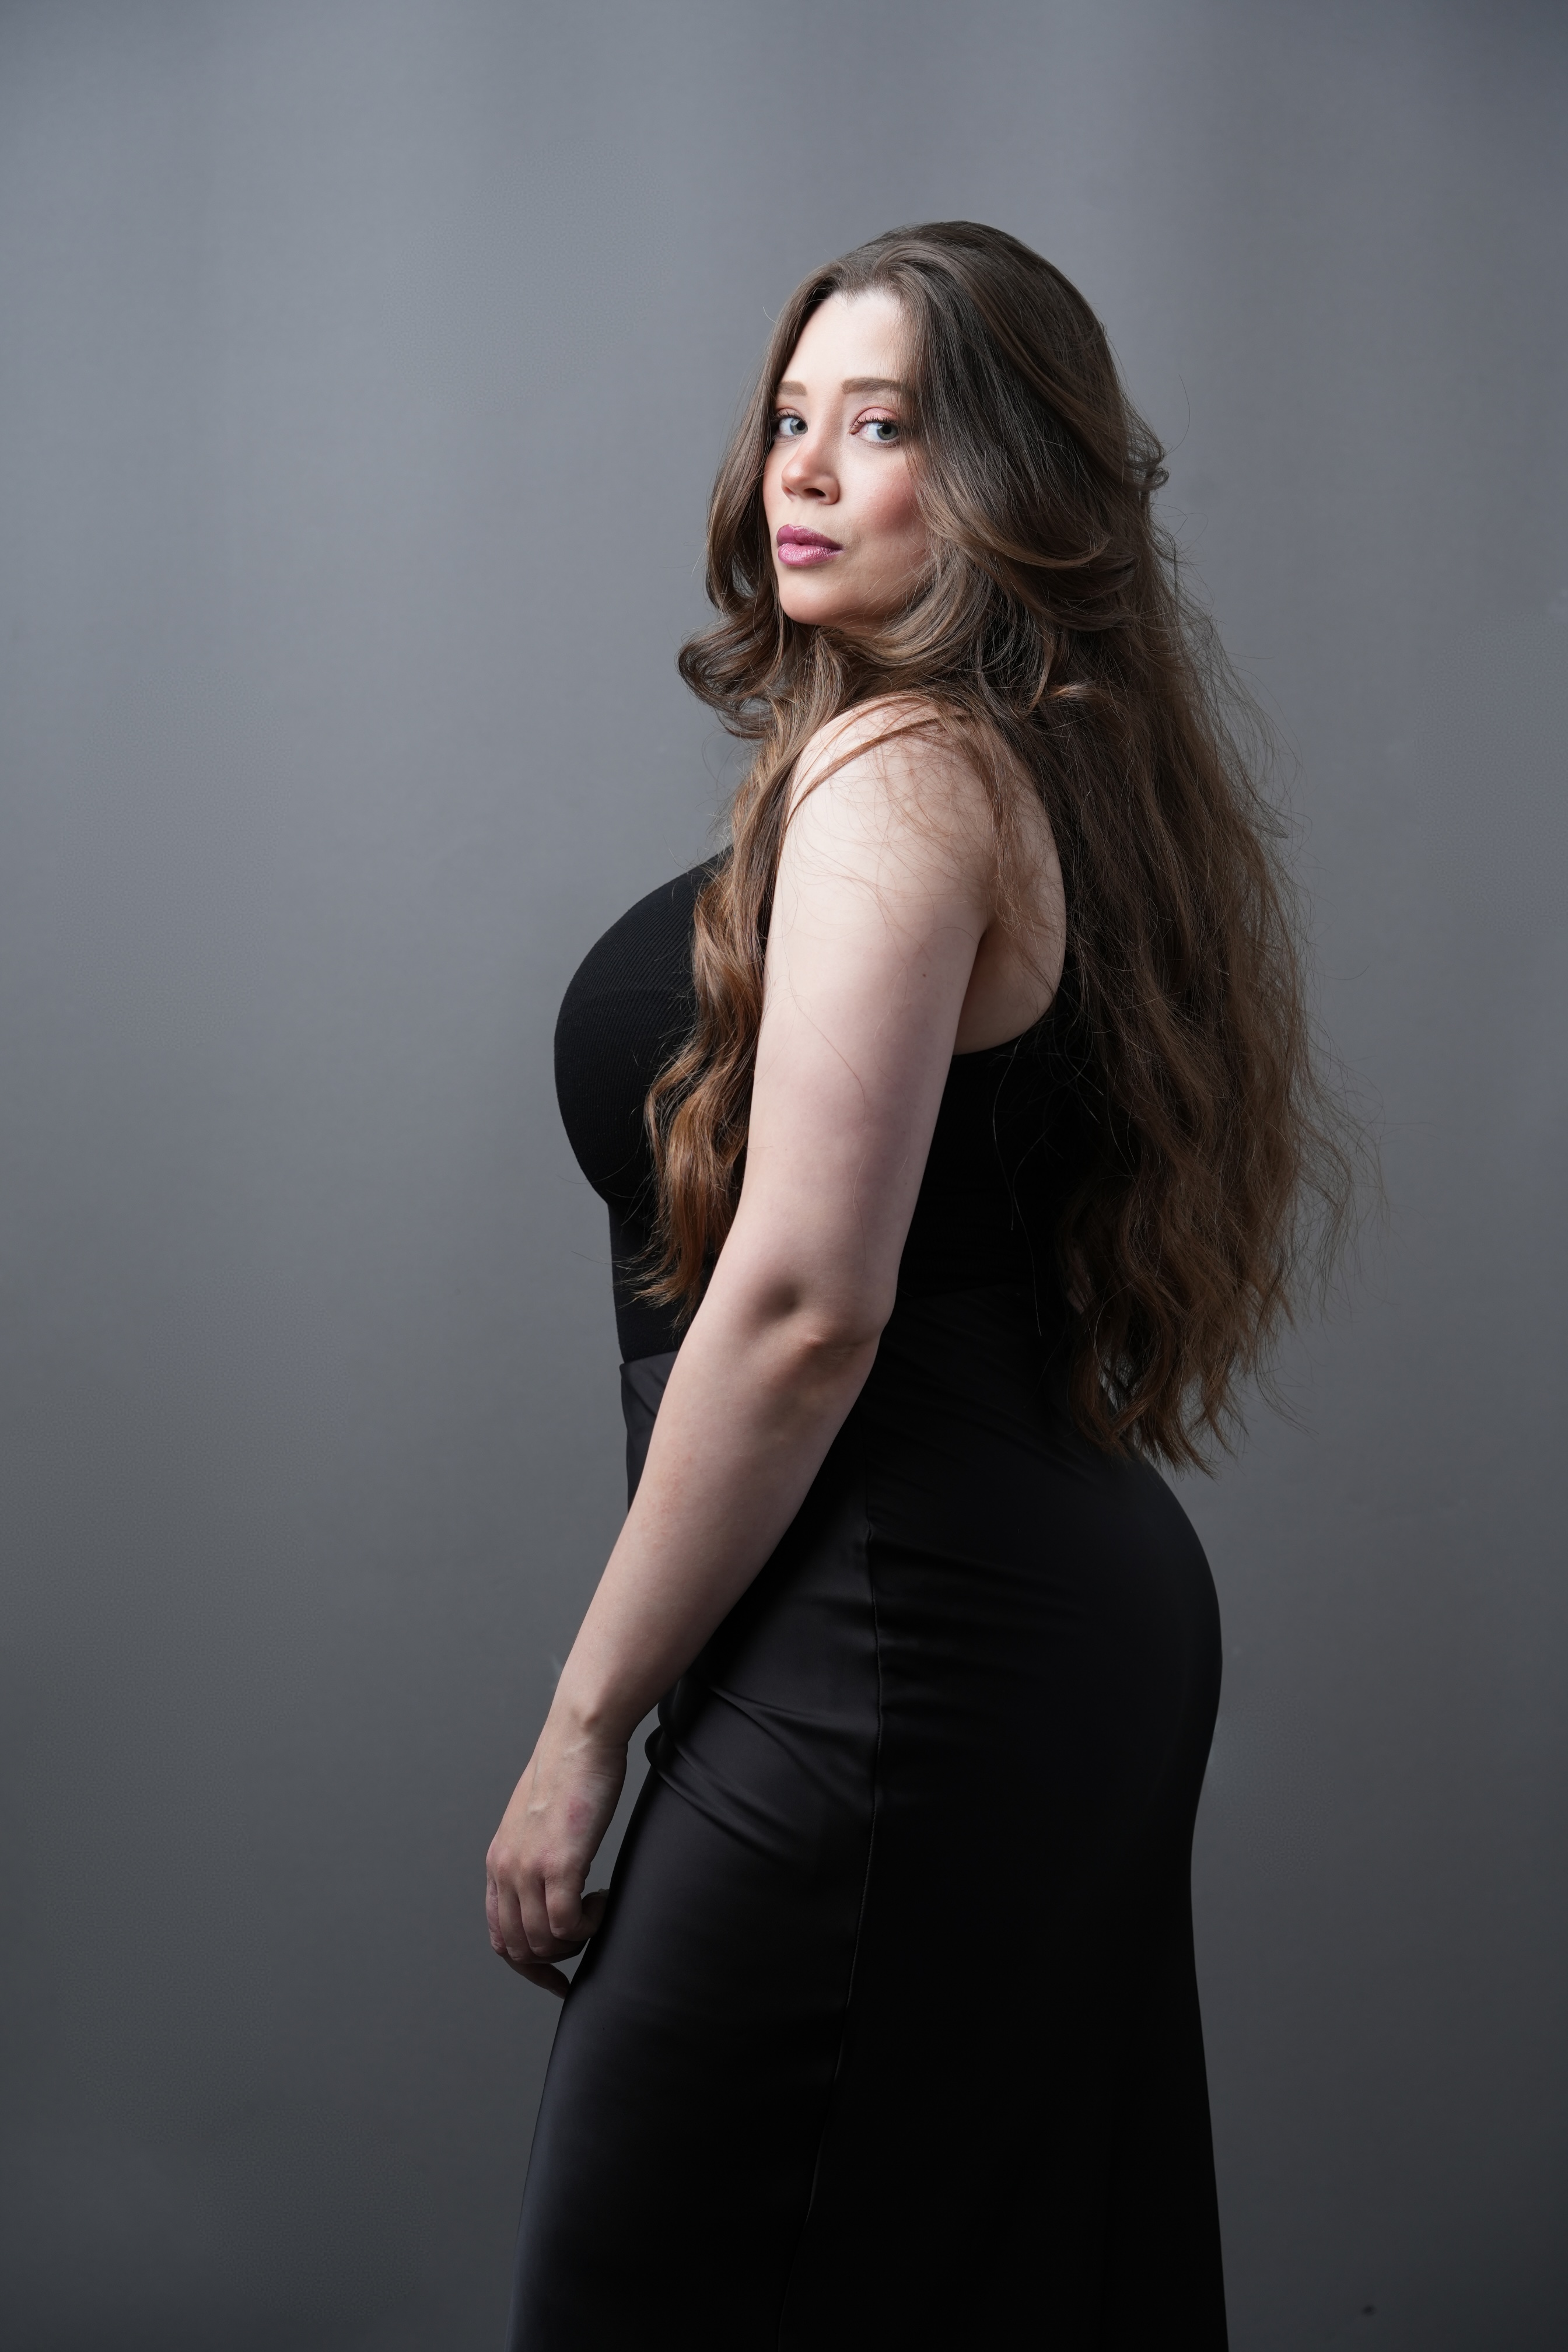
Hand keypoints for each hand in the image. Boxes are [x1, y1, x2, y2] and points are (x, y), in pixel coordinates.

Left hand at [485, 1710, 626, 1995]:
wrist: (580, 1736)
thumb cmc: (570, 1770)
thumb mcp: (538, 1820)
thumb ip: (535, 1854)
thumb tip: (554, 1884)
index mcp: (499, 1861)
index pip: (499, 1936)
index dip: (527, 1965)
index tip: (557, 1976)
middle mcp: (506, 1870)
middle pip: (518, 1949)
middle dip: (553, 1961)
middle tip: (585, 1941)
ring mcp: (529, 1869)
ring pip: (543, 1943)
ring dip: (574, 1940)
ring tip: (595, 1908)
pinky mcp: (559, 1864)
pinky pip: (567, 1925)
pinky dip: (588, 1925)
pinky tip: (602, 1898)